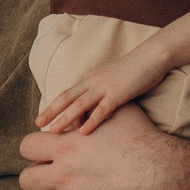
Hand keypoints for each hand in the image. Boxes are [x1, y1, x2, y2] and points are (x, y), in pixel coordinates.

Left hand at [17, 103, 185, 189]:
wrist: (165, 178)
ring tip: (84, 187)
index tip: (46, 152)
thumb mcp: (117, 114)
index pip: (27, 147)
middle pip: (26, 180)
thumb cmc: (144, 141)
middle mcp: (63, 175)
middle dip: (37, 176)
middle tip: (54, 174)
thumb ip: (90, 112)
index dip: (35, 149)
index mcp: (65, 146)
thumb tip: (77, 111)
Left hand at [36, 37, 173, 135]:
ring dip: (65, 118)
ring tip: (53, 131)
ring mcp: (104, 87)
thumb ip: (100, 93)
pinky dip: (92, 121)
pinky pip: (102, 109)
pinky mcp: (118, 93)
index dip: (54, 106)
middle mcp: (92, 82)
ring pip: (79, 104)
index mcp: (90, 79)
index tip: (43, 119)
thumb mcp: (111, 81)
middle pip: (66, 97)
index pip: (68, 94)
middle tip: (37, 124)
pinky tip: (83, 132)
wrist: (151, 57)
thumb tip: (91, 111)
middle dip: (51, 111)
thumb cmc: (134, 71)